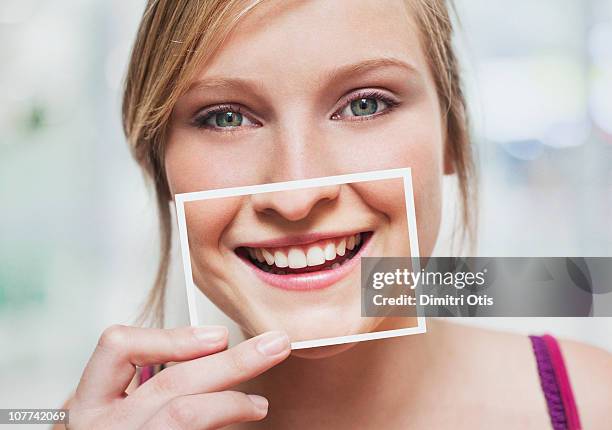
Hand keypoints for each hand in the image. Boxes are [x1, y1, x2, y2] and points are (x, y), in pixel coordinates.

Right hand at [68, 325, 289, 428]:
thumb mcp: (132, 407)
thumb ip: (161, 381)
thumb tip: (216, 346)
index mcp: (91, 402)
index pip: (118, 346)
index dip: (171, 337)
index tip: (219, 336)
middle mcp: (101, 426)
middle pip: (170, 381)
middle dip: (231, 361)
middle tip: (275, 346)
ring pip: (184, 413)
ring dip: (233, 399)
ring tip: (260, 402)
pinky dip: (226, 419)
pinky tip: (246, 415)